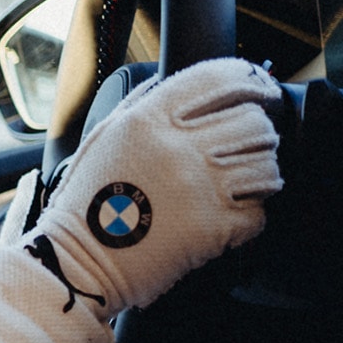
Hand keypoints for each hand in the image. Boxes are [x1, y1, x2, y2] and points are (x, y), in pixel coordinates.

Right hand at [24, 57, 281, 312]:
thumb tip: (169, 82)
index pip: (220, 78)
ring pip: (266, 166)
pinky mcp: (211, 228)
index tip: (262, 91)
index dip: (252, 80)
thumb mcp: (102, 139)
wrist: (76, 264)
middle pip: (253, 122)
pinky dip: (250, 217)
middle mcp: (176, 147)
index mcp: (148, 119)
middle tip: (248, 147)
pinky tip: (229, 218)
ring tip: (243, 184)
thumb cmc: (85, 206)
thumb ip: (138, 105)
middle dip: (258, 133)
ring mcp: (197, 188)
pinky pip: (258, 213)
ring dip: (261, 174)